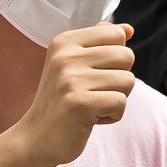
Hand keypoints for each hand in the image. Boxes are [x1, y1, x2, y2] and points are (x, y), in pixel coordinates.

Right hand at [14, 22, 136, 166]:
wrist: (37, 137)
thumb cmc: (63, 100)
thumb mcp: (76, 65)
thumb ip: (101, 43)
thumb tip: (129, 29)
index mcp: (65, 41)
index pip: (117, 34)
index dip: (116, 58)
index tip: (95, 73)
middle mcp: (65, 56)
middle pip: (127, 57)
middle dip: (120, 79)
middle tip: (96, 93)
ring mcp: (70, 80)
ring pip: (128, 81)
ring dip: (117, 99)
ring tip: (93, 106)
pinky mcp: (78, 104)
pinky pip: (120, 103)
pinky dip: (113, 116)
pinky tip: (92, 119)